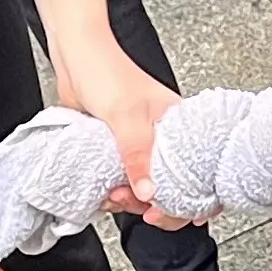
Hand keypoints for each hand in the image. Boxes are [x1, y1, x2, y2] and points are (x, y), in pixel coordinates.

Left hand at [50, 27, 181, 210]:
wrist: (74, 56)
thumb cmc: (107, 72)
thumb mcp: (126, 118)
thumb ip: (138, 157)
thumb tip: (149, 193)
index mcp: (178, 127)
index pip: (197, 173)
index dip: (188, 199)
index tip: (169, 214)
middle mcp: (162, 138)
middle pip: (169, 186)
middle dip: (152, 203)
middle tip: (136, 207)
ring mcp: (139, 145)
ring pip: (143, 186)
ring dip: (128, 198)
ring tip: (112, 195)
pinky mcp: (117, 148)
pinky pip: (122, 178)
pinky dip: (114, 190)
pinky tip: (105, 191)